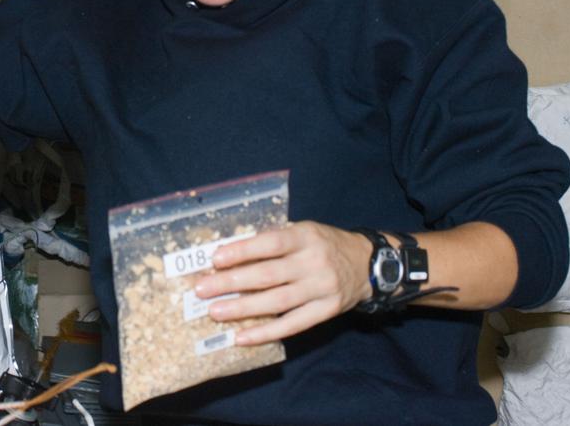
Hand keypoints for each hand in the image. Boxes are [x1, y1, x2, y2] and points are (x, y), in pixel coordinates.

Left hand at [194, 222, 371, 345]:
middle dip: (232, 283)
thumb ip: (273, 241)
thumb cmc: (323, 245)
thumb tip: (228, 254)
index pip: (270, 243)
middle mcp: (314, 262)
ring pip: (277, 302)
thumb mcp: (303, 231)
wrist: (367, 265)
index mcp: (305, 237)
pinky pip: (292, 325)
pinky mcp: (326, 311)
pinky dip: (266, 333)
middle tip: (202, 289)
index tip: (215, 259)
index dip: (242, 251)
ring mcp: (321, 289)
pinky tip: (242, 337)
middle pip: (268, 275)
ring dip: (243, 309)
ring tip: (215, 312)